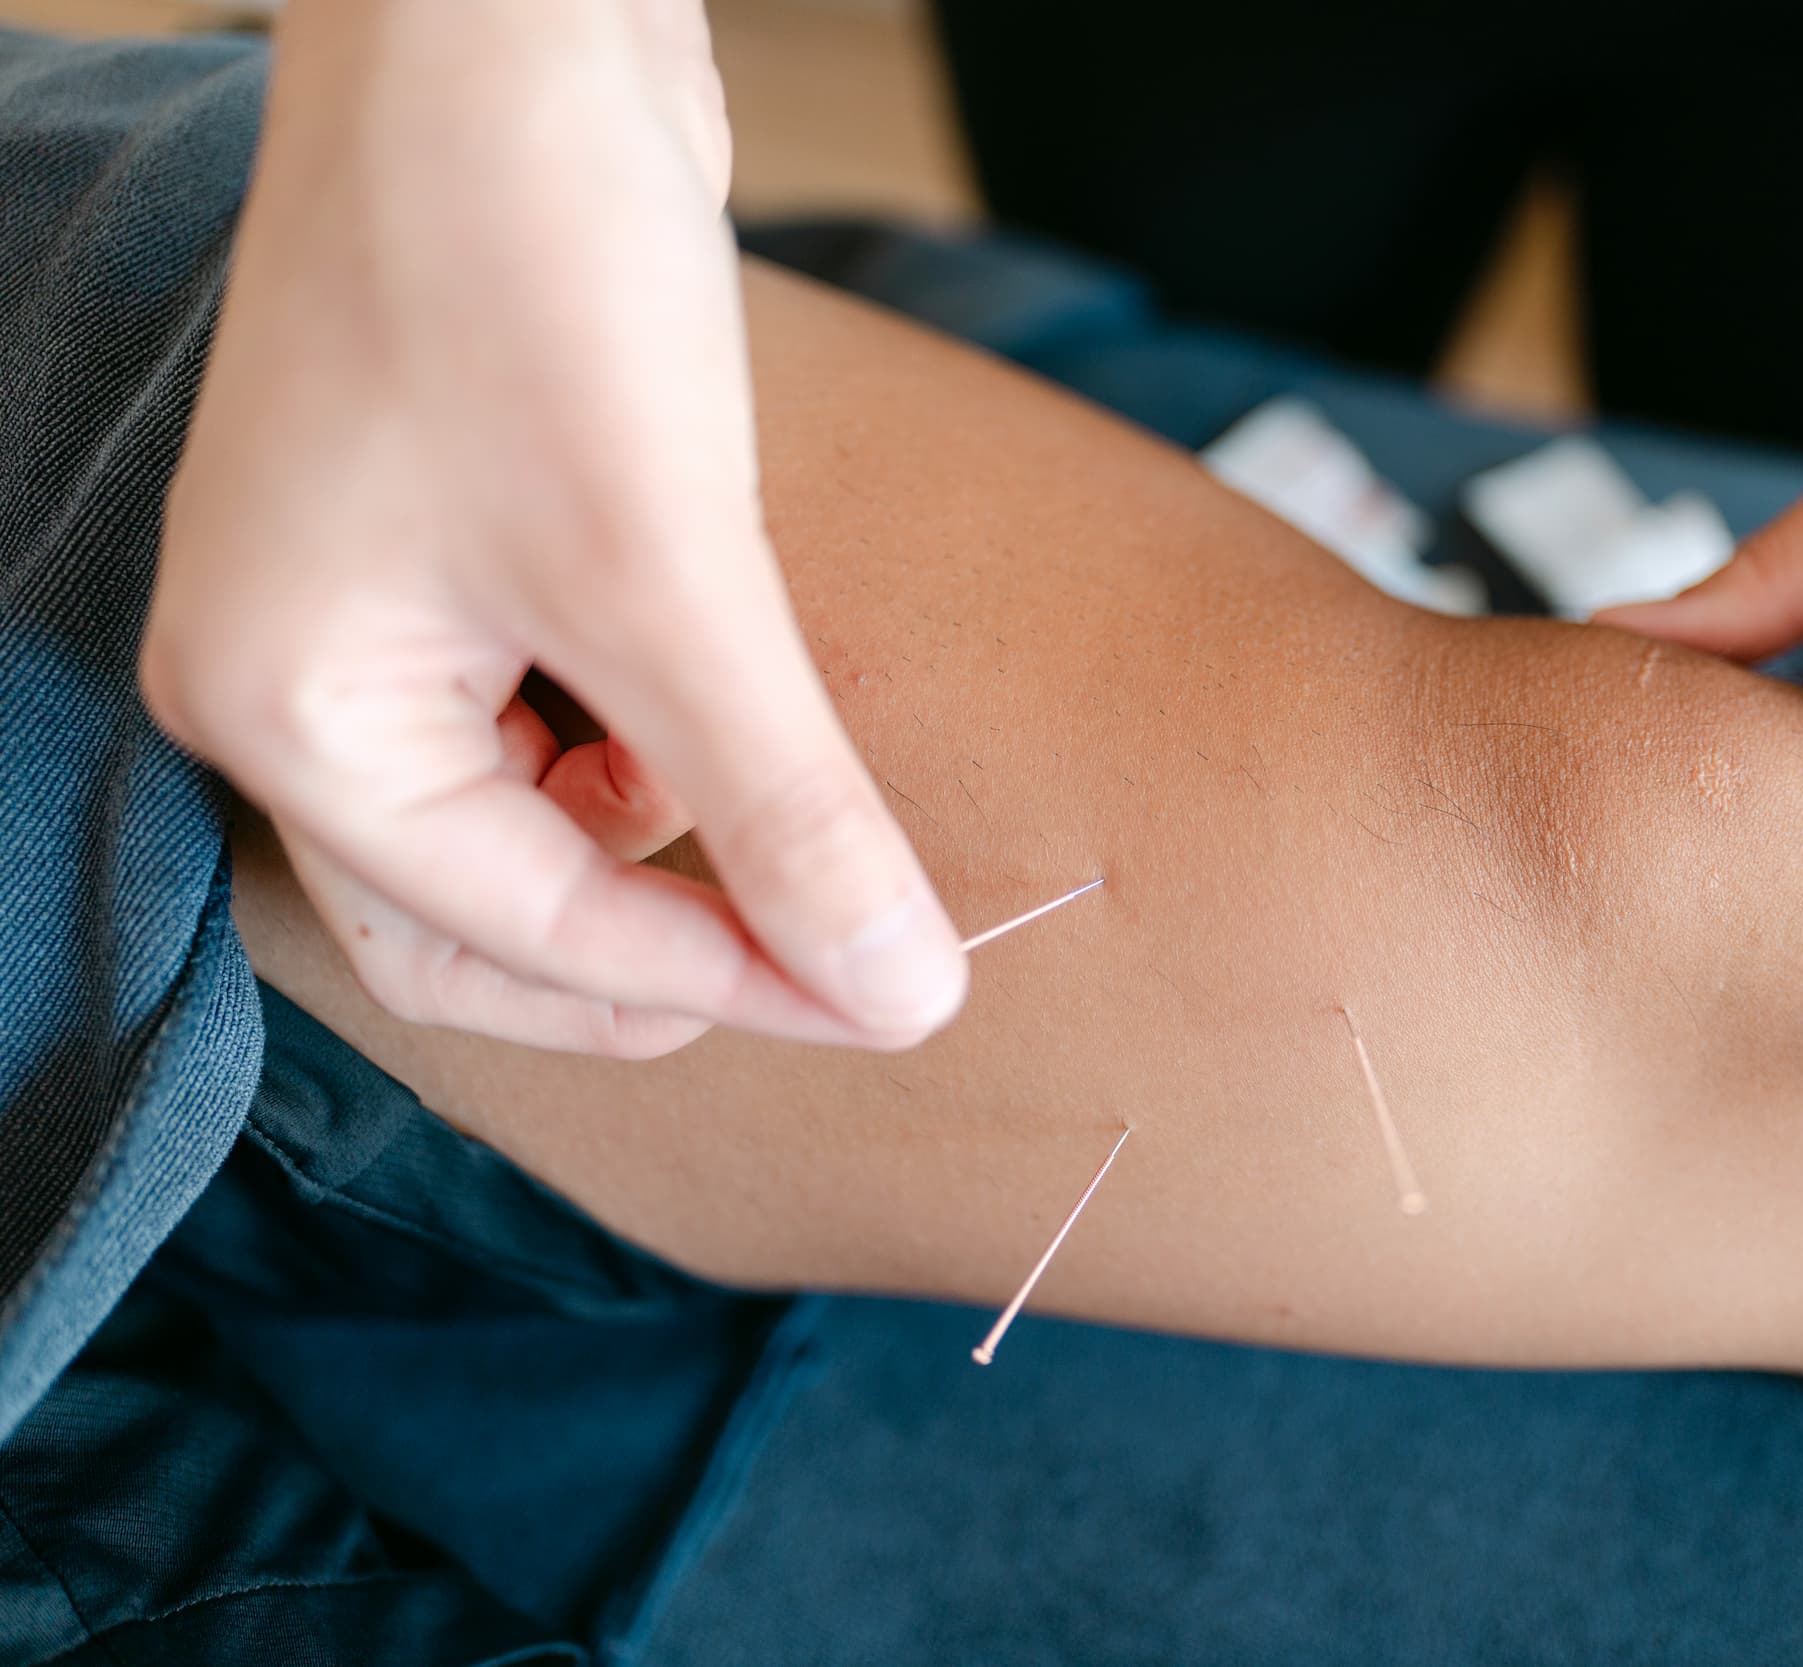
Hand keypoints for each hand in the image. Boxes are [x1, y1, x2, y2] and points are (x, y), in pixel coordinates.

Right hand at [143, 0, 965, 1056]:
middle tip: (829, 967)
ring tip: (794, 820)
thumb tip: (900, 993)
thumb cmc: (534, 270)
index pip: (513, 937)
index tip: (886, 1000)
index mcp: (292, 712)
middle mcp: (301, 674)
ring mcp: (369, 604)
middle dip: (658, 950)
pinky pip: (548, 709)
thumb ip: (784, 806)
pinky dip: (649, 743)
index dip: (716, 984)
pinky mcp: (454, 539)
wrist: (507, 20)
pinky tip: (733, 713)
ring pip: (524, 817)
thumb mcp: (671, 576)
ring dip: (662, 847)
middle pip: (483, 917)